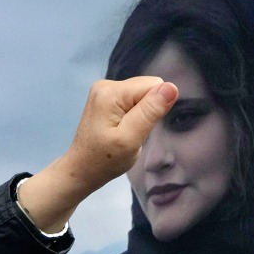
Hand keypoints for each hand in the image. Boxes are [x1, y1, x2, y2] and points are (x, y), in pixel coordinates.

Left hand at [63, 78, 178, 194]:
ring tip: (125, 132)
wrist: (81, 170)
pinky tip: (121, 128)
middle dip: (147, 110)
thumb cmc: (105, 160)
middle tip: (132, 132)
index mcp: (111, 92)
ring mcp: (104, 90)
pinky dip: (133, 115)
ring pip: (142, 94)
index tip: (140, 127)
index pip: (154, 85)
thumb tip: (171, 87)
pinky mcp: (106, 98)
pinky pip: (133, 100)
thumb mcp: (130, 140)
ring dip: (140, 114)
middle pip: (148, 87)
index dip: (155, 108)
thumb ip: (150, 112)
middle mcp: (106, 84)